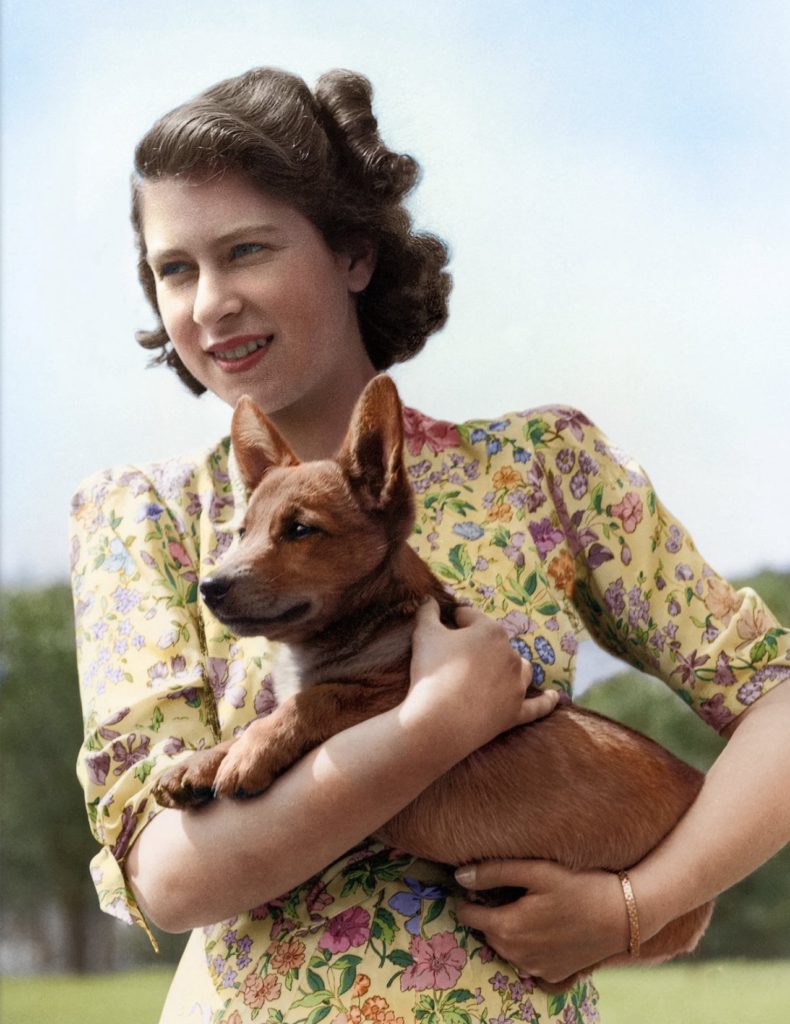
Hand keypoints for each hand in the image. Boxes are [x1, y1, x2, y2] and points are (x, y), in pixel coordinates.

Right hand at [403, 599, 557, 755]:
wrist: (439, 721)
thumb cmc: (432, 672)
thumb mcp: (424, 635)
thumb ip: (427, 613)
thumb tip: (428, 599)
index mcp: (490, 631)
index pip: (470, 617)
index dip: (454, 622)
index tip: (443, 629)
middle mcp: (510, 654)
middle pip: (495, 642)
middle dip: (479, 645)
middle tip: (455, 657)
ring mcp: (517, 685)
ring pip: (520, 668)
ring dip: (510, 665)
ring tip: (494, 670)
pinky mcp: (516, 712)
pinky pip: (537, 706)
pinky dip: (546, 701)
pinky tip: (555, 697)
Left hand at [454, 859, 628, 984]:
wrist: (624, 915)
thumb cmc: (580, 885)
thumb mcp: (536, 870)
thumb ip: (494, 872)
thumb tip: (458, 876)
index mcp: (506, 928)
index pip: (467, 915)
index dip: (469, 896)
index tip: (477, 883)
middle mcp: (516, 955)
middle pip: (487, 931)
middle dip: (490, 912)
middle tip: (509, 890)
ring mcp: (535, 969)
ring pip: (506, 946)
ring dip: (508, 929)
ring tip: (528, 905)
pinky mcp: (553, 975)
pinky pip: (528, 960)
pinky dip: (529, 945)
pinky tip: (545, 926)